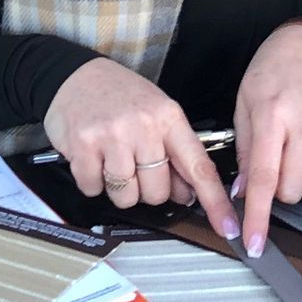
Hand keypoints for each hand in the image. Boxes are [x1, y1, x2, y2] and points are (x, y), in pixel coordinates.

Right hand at [44, 56, 238, 235]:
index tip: (228, 226)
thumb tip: (187, 193)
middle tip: (135, 166)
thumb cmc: (119, 95)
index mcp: (169, 118)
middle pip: (158, 192)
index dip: (215, 201)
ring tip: (112, 160)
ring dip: (119, 188)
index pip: (199, 166)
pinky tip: (93, 158)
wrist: (74, 76)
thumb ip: (174, 152)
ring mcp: (113, 136)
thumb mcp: (157, 113)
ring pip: (127, 196)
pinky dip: (92, 182)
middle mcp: (144, 126)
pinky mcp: (83, 147)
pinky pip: (94, 189)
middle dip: (147, 189)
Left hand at [232, 23, 301, 256]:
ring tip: (299, 152)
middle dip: (281, 190)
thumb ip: (244, 153)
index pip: (264, 179)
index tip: (254, 244)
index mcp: (271, 115)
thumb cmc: (271, 74)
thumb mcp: (245, 106)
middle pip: (293, 190)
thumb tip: (244, 195)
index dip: (258, 217)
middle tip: (278, 165)